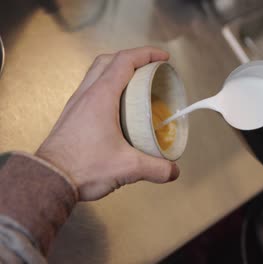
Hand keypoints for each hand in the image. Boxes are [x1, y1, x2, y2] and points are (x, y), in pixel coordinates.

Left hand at [36, 47, 179, 200]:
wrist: (49, 179)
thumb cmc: (82, 168)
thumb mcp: (128, 168)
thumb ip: (156, 168)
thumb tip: (173, 171)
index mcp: (102, 97)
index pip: (125, 61)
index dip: (147, 54)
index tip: (163, 57)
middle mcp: (87, 95)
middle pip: (108, 61)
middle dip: (132, 58)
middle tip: (149, 68)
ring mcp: (77, 104)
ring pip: (96, 73)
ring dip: (117, 71)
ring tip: (135, 86)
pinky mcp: (72, 115)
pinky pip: (91, 89)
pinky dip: (107, 88)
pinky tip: (117, 107)